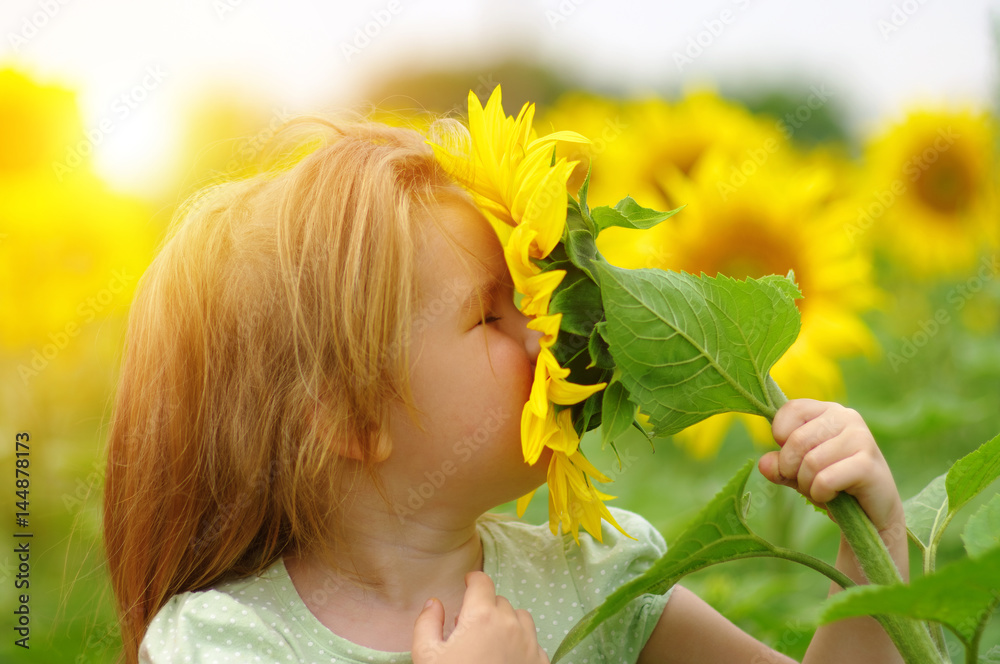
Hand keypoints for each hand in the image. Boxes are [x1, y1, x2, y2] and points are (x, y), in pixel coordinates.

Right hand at [412, 571, 549, 663]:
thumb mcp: (427, 656)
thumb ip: (428, 623)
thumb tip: (435, 603)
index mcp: (483, 616)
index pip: (482, 582)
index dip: (473, 580)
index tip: (468, 584)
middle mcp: (511, 624)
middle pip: (499, 601)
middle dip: (484, 608)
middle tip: (470, 628)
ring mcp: (530, 644)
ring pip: (520, 618)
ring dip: (506, 623)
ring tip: (491, 642)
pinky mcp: (541, 663)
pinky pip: (533, 642)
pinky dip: (521, 644)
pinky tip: (506, 660)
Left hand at [758, 399, 903, 533]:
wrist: (871, 511)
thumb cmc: (832, 483)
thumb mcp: (798, 472)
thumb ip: (779, 465)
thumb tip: (763, 464)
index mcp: (828, 410)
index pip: (791, 409)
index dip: (780, 436)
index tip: (790, 456)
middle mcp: (847, 417)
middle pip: (797, 440)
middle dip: (791, 468)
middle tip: (804, 481)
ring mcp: (861, 438)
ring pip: (810, 462)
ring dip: (806, 484)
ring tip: (820, 489)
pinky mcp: (867, 464)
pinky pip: (825, 479)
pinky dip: (820, 493)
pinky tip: (831, 496)